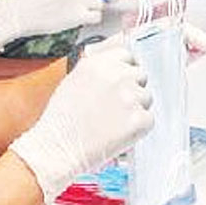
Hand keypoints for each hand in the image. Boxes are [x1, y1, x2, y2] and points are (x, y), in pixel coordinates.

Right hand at [8, 37, 153, 201]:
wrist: (57, 149)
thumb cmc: (62, 119)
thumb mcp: (74, 80)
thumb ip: (98, 68)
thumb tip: (120, 58)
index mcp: (99, 63)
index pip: (127, 55)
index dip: (124, 70)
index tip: (119, 83)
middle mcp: (116, 75)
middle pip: (140, 75)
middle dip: (131, 89)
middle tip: (113, 108)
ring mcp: (129, 97)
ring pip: (146, 98)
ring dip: (135, 109)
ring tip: (112, 122)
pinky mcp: (138, 119)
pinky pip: (148, 119)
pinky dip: (137, 129)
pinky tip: (117, 133)